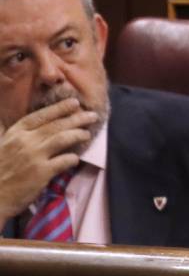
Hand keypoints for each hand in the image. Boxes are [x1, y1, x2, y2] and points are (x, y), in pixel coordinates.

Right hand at [0, 98, 94, 219]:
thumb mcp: (0, 145)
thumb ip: (10, 133)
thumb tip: (13, 120)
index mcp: (15, 133)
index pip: (41, 116)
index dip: (59, 108)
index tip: (75, 102)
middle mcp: (25, 141)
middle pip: (56, 125)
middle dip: (77, 118)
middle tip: (92, 115)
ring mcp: (34, 156)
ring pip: (63, 139)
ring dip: (79, 134)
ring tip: (87, 134)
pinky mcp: (42, 173)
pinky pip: (64, 160)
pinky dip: (73, 158)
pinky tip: (76, 158)